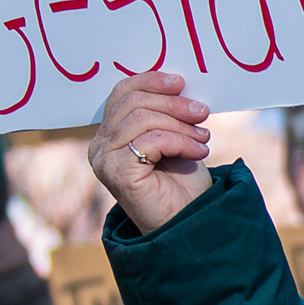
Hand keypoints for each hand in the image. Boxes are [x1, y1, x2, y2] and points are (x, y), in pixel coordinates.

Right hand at [90, 67, 214, 235]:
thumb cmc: (182, 183)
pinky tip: (199, 152)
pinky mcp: (117, 173)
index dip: (150, 81)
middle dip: (172, 104)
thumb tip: (178, 83)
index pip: (122, 93)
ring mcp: (105, 160)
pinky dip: (180, 141)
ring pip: (142, 120)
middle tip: (202, 113)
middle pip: (132, 103)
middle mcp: (100, 146)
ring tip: (203, 139)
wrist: (189, 223)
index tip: (180, 82)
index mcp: (110, 134)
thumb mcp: (176, 139)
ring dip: (180, 126)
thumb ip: (167, 114)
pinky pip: (149, 141)